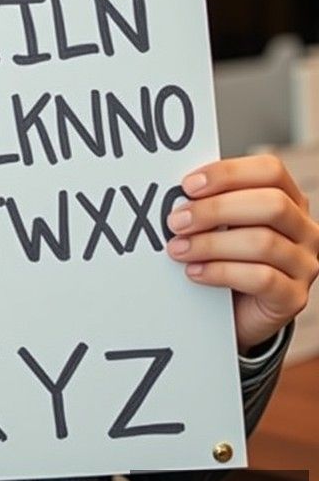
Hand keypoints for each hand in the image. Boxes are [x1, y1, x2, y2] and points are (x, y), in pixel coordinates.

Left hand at [165, 154, 318, 353]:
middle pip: (271, 205)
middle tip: (176, 221)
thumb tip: (177, 193)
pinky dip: (220, 272)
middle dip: (216, 209)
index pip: (270, 170)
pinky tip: (195, 272)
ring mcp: (304, 264)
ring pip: (263, 243)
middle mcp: (304, 229)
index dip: (228, 173)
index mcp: (289, 199)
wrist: (238, 310)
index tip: (188, 185)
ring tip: (178, 249)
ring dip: (210, 244)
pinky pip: (261, 279)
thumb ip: (211, 202)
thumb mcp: (223, 223)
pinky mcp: (294, 297)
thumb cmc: (228, 256)